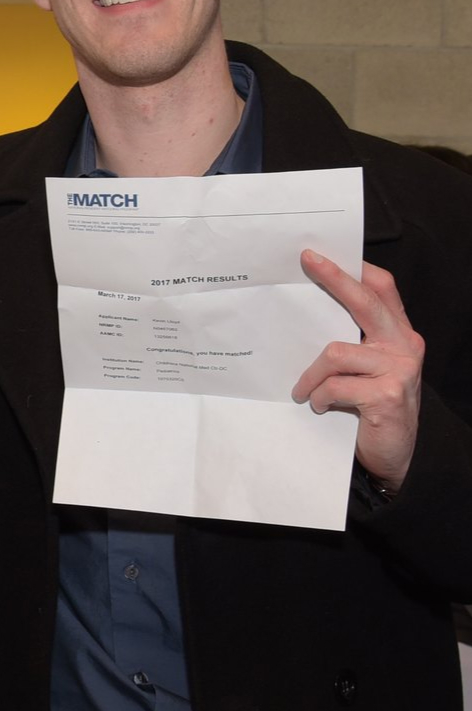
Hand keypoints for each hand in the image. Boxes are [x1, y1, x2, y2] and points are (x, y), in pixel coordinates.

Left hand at [292, 252, 423, 493]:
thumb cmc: (372, 407)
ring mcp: (399, 370)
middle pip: (365, 302)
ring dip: (311, 374)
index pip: (382, 289)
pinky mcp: (386, 396)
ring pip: (335, 352)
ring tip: (305, 390)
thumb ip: (354, 341)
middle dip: (334, 278)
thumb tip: (309, 308)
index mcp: (400, 334)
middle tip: (307, 261)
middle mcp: (405, 346)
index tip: (319, 255)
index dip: (353, 270)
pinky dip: (319, 396)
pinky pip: (335, 386)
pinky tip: (319, 406)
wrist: (395, 455)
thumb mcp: (368, 369)